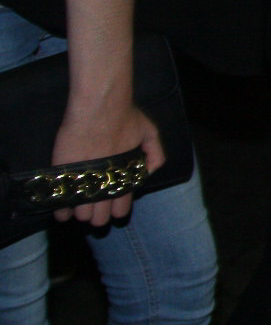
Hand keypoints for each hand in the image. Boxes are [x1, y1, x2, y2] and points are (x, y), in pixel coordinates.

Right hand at [51, 100, 164, 227]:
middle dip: (97, 217)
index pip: (122, 208)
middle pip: (99, 217)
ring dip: (80, 213)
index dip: (116, 212)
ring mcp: (84, 181)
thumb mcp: (149, 133)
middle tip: (93, 212)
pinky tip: (62, 212)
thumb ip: (155, 153)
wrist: (99, 107)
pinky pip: (61, 201)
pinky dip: (61, 210)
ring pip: (81, 212)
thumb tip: (149, 172)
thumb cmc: (125, 117)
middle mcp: (106, 184)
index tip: (112, 211)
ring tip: (78, 209)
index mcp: (125, 177)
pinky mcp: (65, 174)